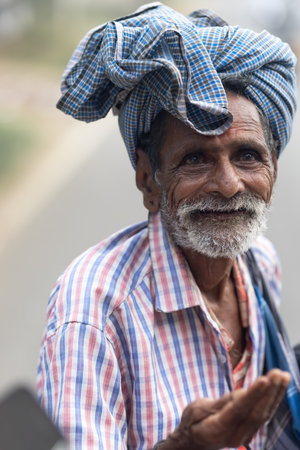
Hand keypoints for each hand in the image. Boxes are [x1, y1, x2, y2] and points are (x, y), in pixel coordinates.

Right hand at [160, 369, 289, 449]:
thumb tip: (240, 395)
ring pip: (264, 414)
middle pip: (256, 413)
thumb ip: (220, 403)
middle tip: (277, 372)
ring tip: (283, 375)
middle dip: (269, 391)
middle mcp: (235, 436)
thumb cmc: (193, 422)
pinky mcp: (251, 431)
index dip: (252, 395)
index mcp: (218, 430)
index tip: (264, 379)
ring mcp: (245, 436)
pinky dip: (273, 398)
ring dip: (275, 394)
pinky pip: (264, 414)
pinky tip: (279, 385)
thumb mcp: (197, 409)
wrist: (195, 442)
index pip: (239, 410)